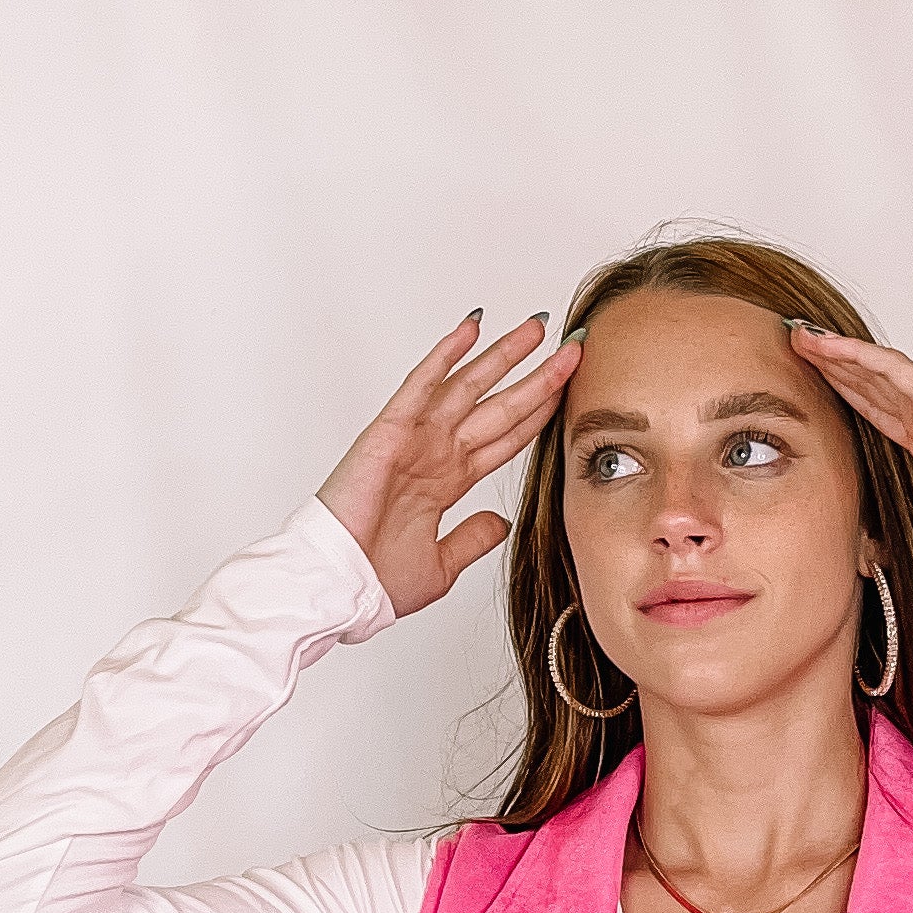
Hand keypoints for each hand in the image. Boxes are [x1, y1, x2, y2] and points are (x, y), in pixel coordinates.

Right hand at [317, 312, 580, 618]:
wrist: (342, 586)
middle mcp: (437, 453)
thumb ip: (474, 538)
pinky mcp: (392, 431)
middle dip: (536, 376)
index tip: (570, 390)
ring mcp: (417, 439)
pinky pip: (424, 383)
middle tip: (570, 347)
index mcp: (450, 481)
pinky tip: (472, 328)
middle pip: (499, 406)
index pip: (506, 438)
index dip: (539, 412)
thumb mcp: (444, 564)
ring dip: (503, 355)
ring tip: (536, 327)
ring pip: (469, 385)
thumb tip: (502, 522)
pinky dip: (447, 354)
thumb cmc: (376, 579)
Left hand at [787, 328, 912, 549]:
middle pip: (868, 382)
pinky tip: (827, 344)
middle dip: (833, 364)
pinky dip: (854, 353)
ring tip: (804, 337)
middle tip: (801, 347)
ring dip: (836, 352)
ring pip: (871, 367)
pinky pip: (884, 366)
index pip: (876, 408)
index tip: (818, 379)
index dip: (846, 390)